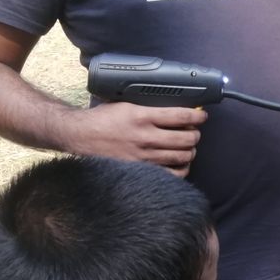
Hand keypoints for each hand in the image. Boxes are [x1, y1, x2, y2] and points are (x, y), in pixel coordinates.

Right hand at [67, 102, 206, 177]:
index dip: (197, 117)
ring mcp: (144, 157)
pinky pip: (172, 175)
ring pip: (182, 157)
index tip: (202, 117)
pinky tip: (179, 163)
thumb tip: (171, 104)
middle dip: (195, 135)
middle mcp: (145, 137)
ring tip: (187, 147)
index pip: (181, 116)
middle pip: (187, 138)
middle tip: (194, 133)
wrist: (78, 136)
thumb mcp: (124, 104)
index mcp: (142, 116)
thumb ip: (146, 105)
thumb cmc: (100, 119)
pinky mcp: (140, 171)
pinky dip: (182, 169)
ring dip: (190, 151)